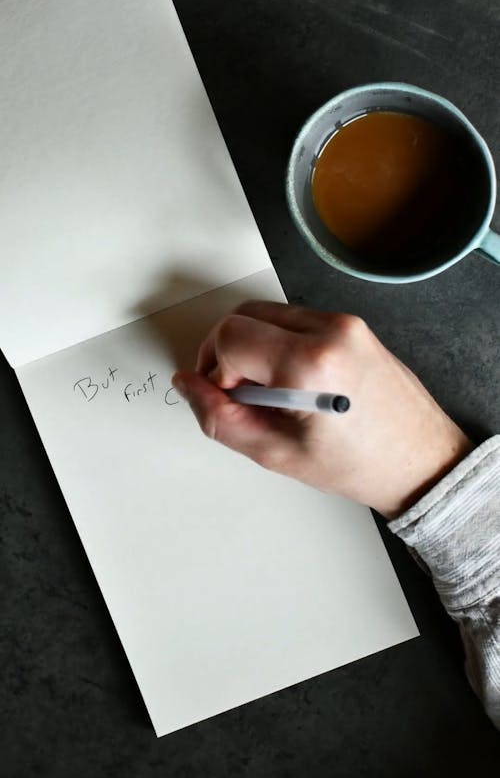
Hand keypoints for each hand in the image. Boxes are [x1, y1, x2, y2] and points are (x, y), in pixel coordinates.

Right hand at [172, 302, 472, 518]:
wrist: (419, 459)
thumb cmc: (360, 464)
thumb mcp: (275, 454)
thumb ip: (219, 418)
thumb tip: (189, 386)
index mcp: (312, 364)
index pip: (230, 335)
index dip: (215, 369)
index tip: (228, 397)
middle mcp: (331, 331)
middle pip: (243, 315)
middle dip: (227, 353)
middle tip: (238, 394)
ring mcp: (344, 323)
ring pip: (266, 313)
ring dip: (252, 346)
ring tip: (269, 391)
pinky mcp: (351, 324)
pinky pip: (293, 319)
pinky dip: (277, 343)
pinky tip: (290, 381)